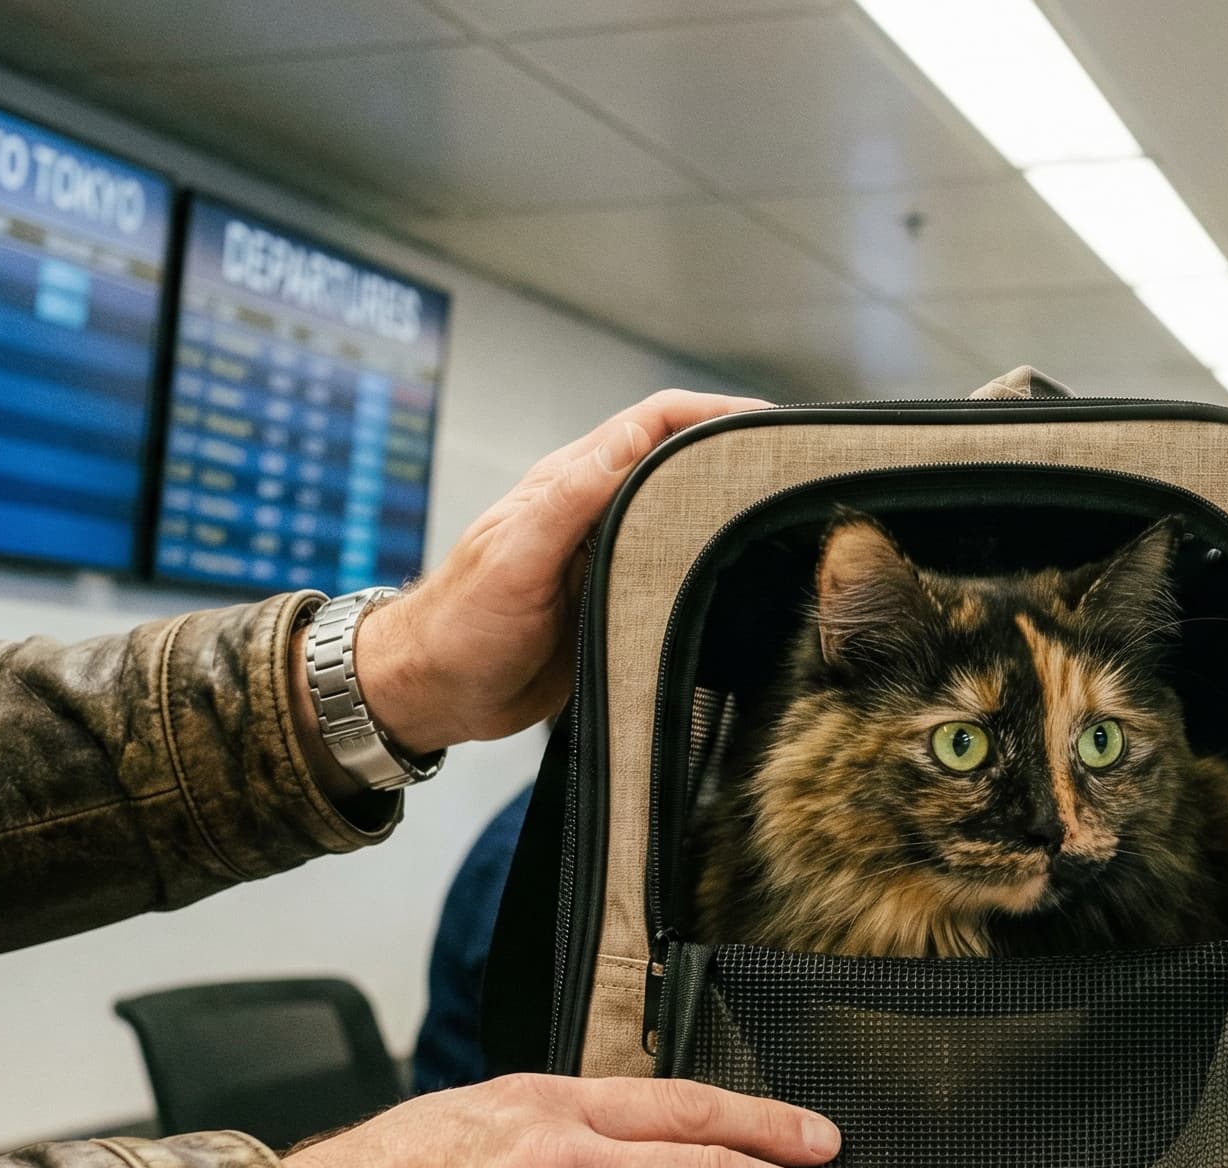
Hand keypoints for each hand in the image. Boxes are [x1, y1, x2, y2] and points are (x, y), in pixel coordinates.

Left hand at [345, 390, 769, 754]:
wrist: (431, 695)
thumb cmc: (457, 627)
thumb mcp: (515, 557)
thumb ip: (571, 499)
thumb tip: (632, 440)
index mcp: (570, 486)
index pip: (654, 423)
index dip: (713, 413)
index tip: (769, 422)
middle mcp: (593, 512)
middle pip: (677, 462)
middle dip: (735, 454)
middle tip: (795, 468)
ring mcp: (606, 557)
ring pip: (680, 516)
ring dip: (725, 508)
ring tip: (785, 514)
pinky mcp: (613, 603)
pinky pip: (670, 573)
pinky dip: (707, 566)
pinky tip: (738, 579)